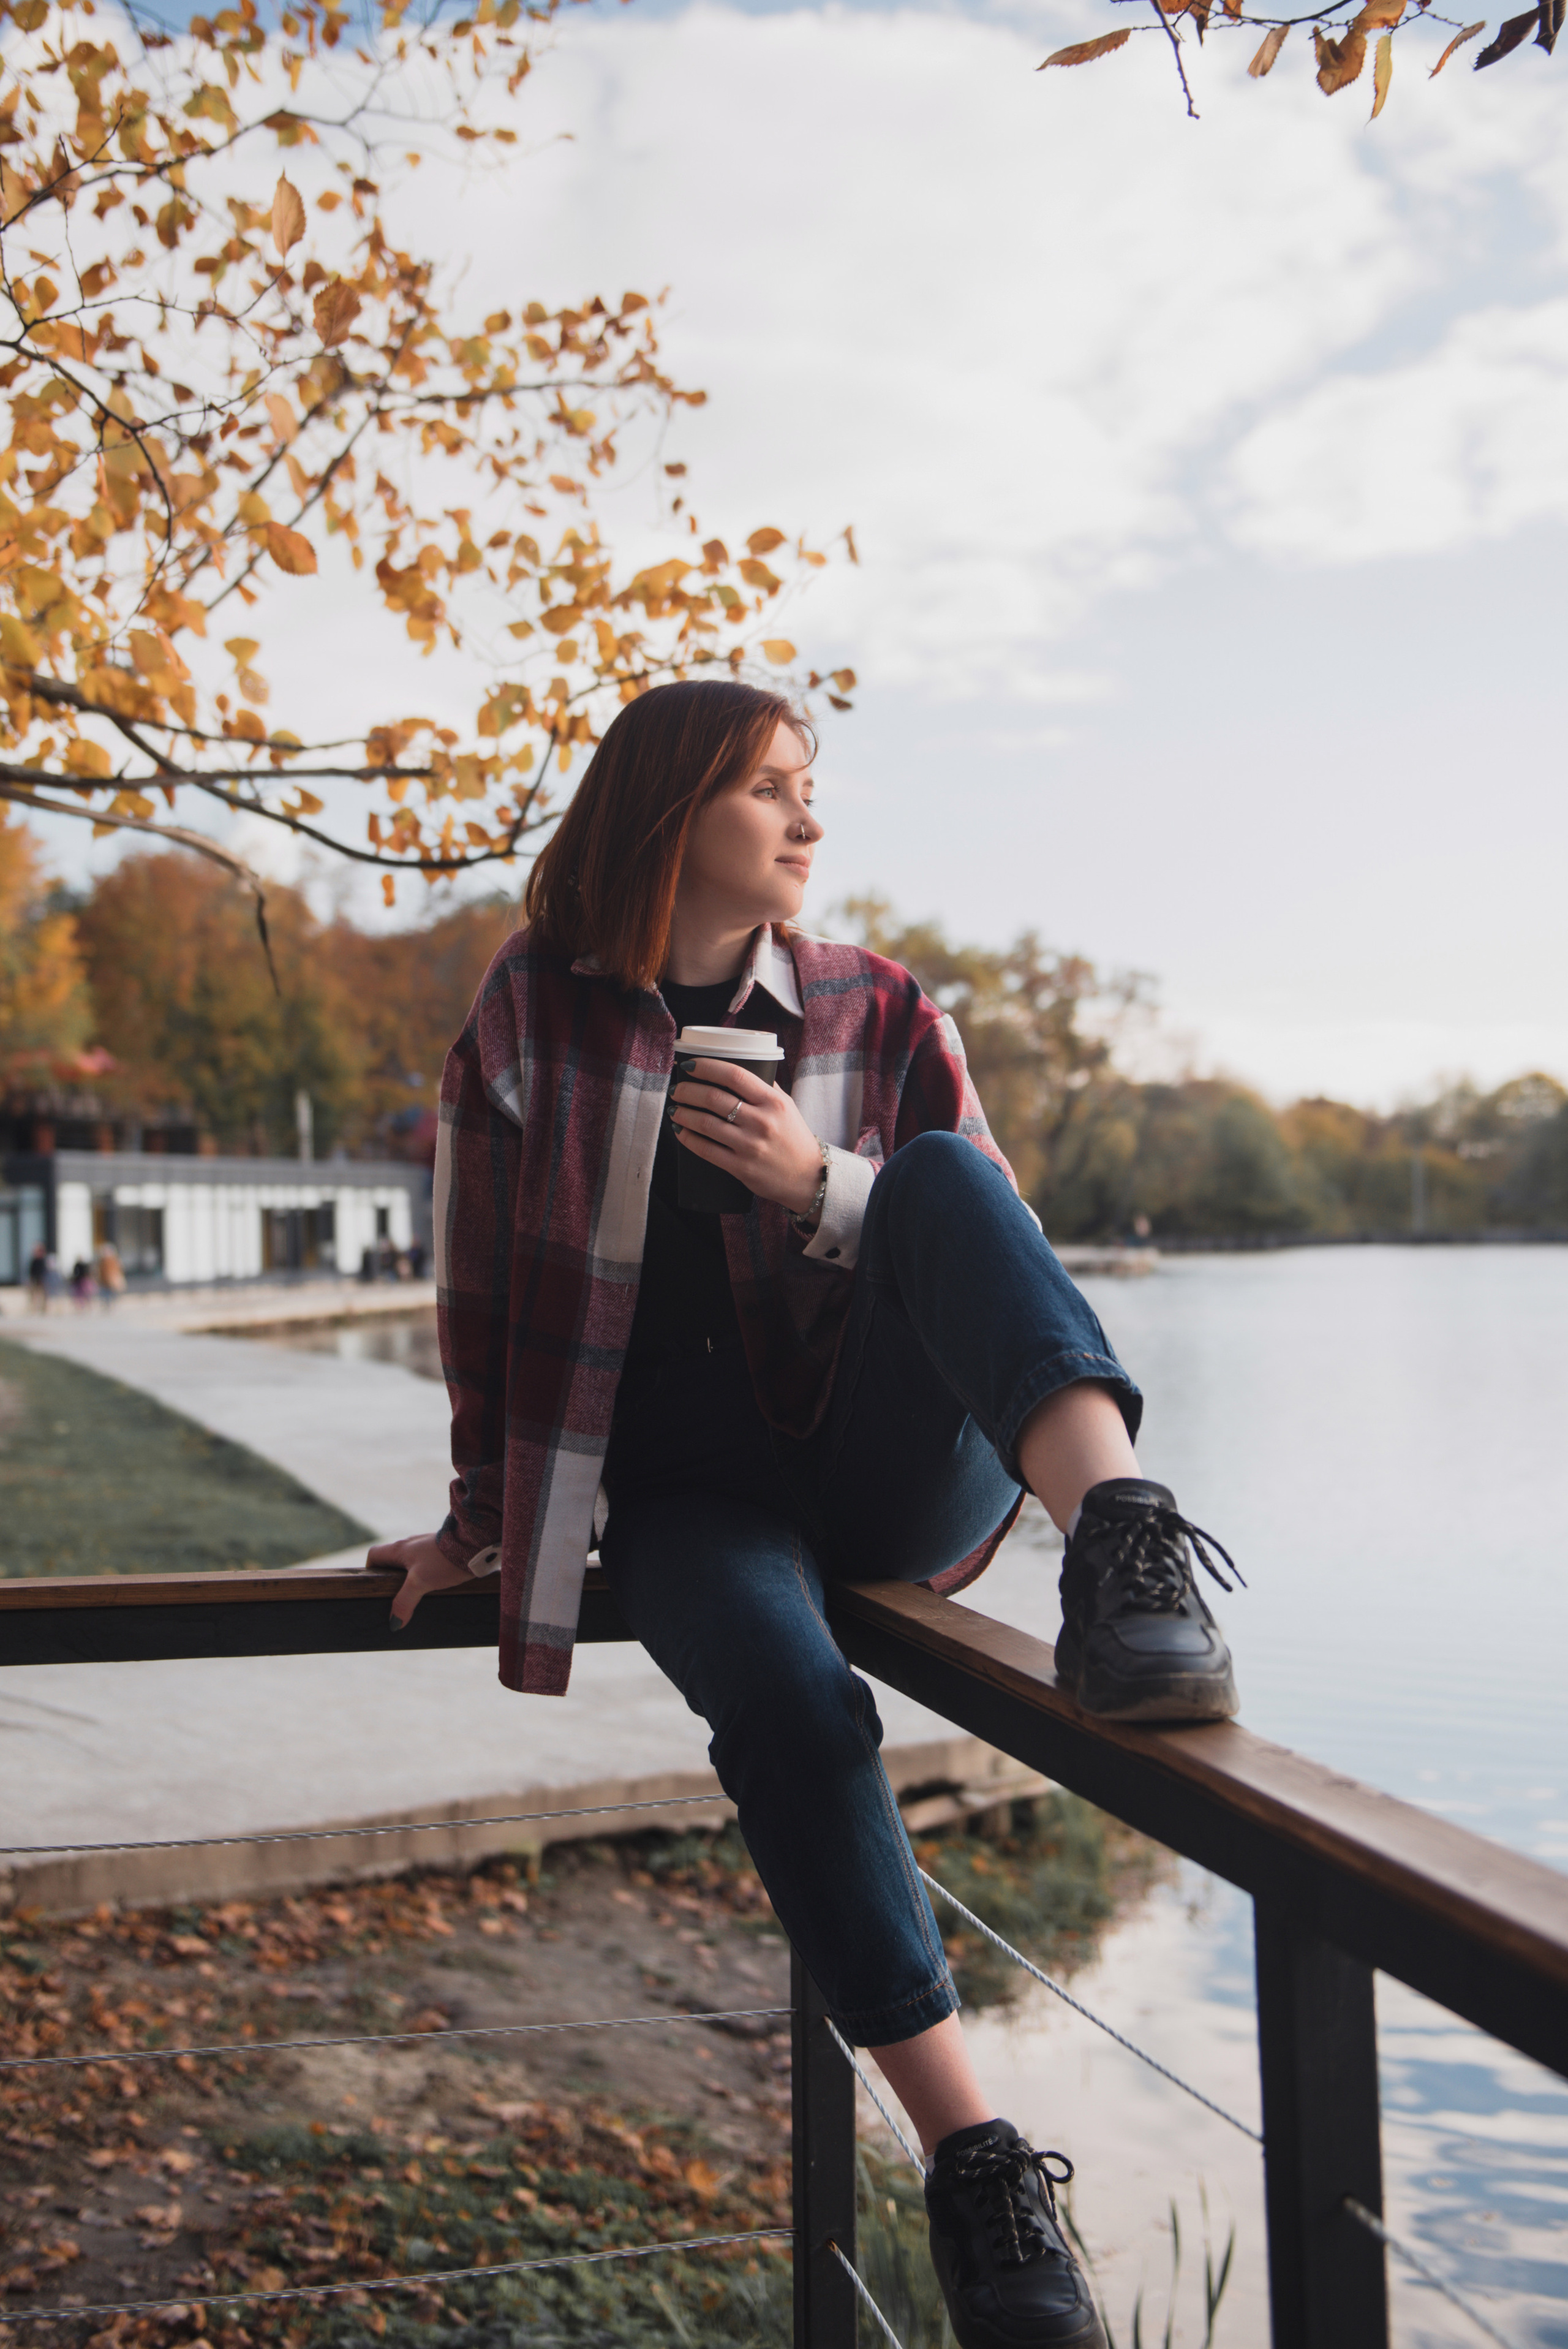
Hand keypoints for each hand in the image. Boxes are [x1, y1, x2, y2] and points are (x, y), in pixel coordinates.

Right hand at [366, 1532, 476, 1629]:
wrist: (476, 1544)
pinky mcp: (442, 1552)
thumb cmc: (444, 1559)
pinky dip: (426, 1577)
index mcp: (400, 1548)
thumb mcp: (420, 1583)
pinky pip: (427, 1565)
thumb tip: (394, 1623)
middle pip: (392, 1562)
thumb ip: (404, 1602)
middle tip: (395, 1599)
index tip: (375, 1587)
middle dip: (392, 1580)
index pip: (374, 1555)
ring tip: (416, 1598)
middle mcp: (412, 1545)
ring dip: (411, 1580)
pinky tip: (434, 1590)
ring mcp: (427, 1548)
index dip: (370, 1571)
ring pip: (411, 1565)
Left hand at [669, 1059, 822, 1217]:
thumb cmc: (794, 1138)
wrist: (808, 1177)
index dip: (707, 1067)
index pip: (735, 1075)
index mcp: (773, 1102)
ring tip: (675, 1108)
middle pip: (714, 1098)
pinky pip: (707, 1150)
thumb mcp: (787, 1106)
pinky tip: (680, 1131)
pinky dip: (689, 1139)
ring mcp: (750, 1146)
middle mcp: (762, 1121)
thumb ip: (766, 1087)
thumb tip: (741, 1068)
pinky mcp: (741, 1167)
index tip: (689, 1065)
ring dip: (684, 1113)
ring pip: (706, 1124)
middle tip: (677, 1089)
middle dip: (688, 1091)